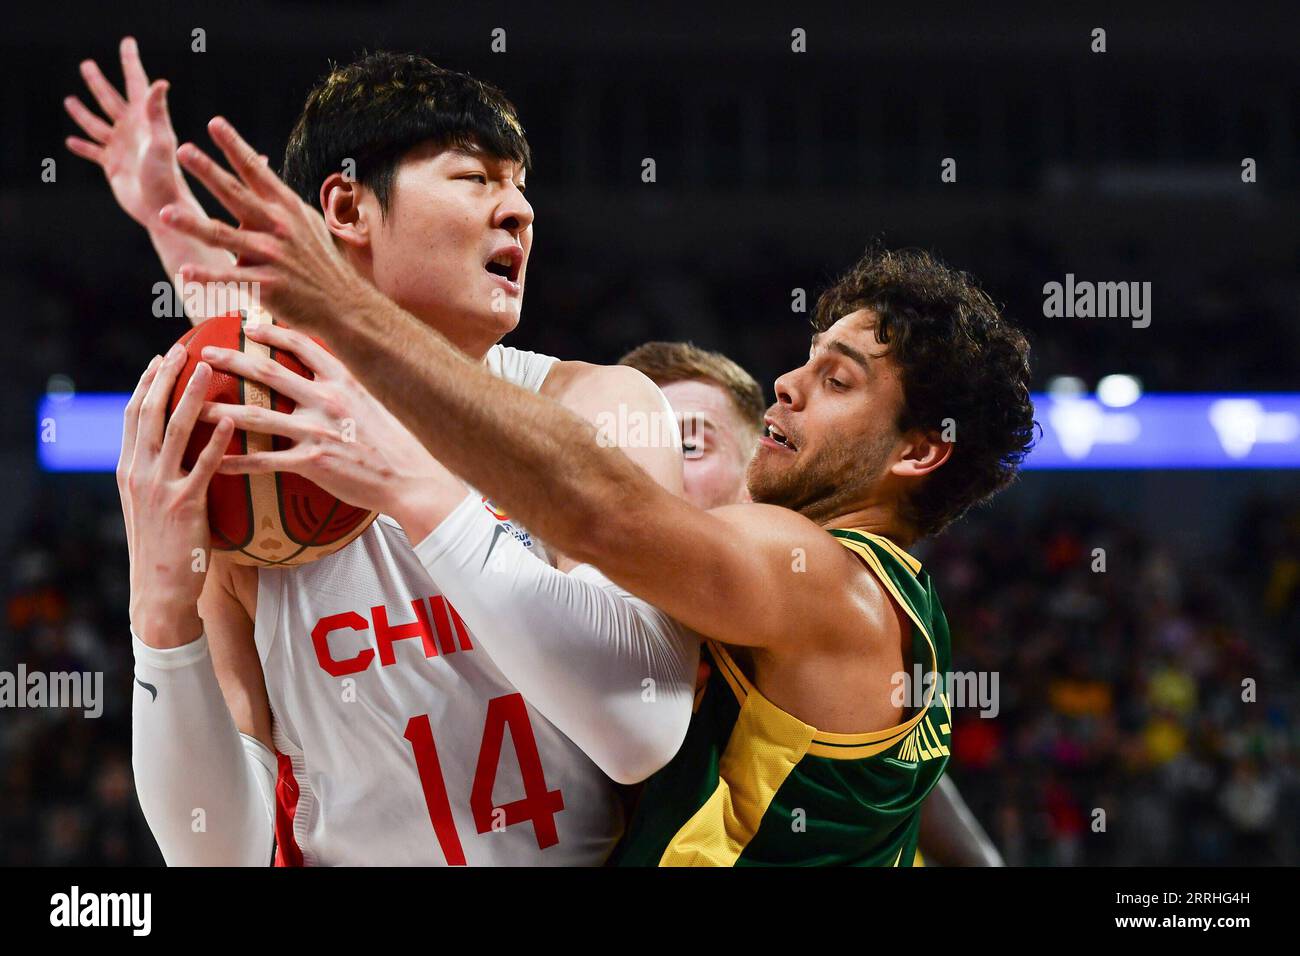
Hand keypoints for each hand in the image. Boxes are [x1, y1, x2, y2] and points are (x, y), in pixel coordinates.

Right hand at [64, 37, 192, 232]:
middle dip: (99, 83)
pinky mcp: (113, 166)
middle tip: (86, 65)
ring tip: (70, 100)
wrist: (162, 210)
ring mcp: (121, 147)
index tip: (128, 42)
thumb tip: (159, 83)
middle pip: (111, 99)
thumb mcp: (161, 142)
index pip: (136, 83)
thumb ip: (157, 113)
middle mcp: (132, 130)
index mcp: (144, 120)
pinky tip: (71, 142)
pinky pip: (93, 151)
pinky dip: (82, 146)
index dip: (130, 62)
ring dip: (83, 113)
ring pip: (97, 124)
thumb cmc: (166, 177)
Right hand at [119, 344, 234, 646]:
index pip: (132, 414)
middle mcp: (138, 472)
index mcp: (128, 468)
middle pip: (148, 412)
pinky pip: (204, 466)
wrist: (160, 590)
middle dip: (167, 376)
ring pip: (174, 430)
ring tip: (210, 369)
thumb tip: (180, 445)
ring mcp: (159, 488)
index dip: (147, 382)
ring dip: (192, 396)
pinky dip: (217, 440)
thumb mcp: (151, 503)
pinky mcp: (184, 505)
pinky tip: (231, 419)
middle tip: (187, 348)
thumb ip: (161, 471)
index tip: (163, 356)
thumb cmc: (165, 546)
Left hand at [158, 116, 372, 336]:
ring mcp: (272, 256)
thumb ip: (282, 201)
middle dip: (208, 171)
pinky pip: (231, 279)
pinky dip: (207, 277)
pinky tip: (185, 273)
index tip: (214, 123)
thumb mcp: (308, 224)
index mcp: (286, 208)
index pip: (256, 171)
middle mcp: (278, 226)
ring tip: (165, 213)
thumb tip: (265, 174)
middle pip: (236, 194)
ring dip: (193, 225)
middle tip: (183, 150)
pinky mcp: (268, 285)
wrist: (344, 304)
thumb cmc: (321, 263)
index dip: (235, 146)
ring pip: (224, 236)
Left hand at [196, 322, 464, 540]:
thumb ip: (350, 387)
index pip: (302, 344)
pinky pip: (265, 461)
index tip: (246, 325)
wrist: (414, 479)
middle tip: (202, 354)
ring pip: (256, 416)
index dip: (271, 331)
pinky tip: (214, 463)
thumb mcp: (377, 403)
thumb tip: (333, 376)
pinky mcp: (313, 463)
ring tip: (191, 409)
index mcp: (344, 380)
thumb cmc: (398, 444)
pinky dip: (236, 461)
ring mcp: (319, 431)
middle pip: (268, 372)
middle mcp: (328, 399)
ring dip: (219, 411)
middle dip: (230, 360)